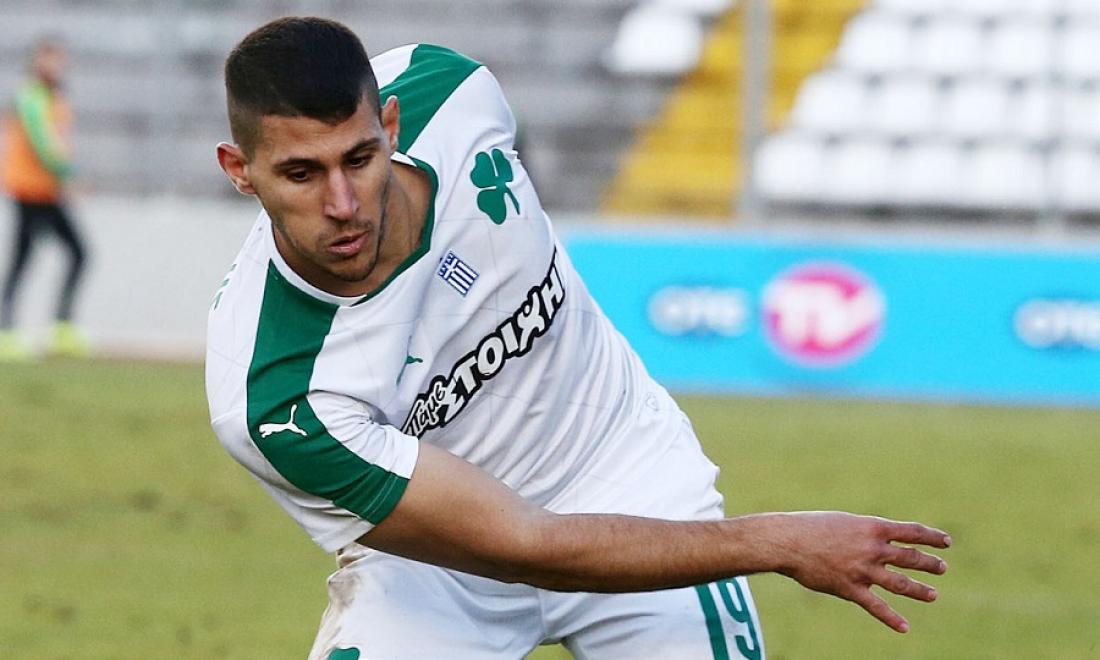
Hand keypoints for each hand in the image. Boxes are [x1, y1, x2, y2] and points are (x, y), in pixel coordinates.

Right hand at [775, 511, 950, 632]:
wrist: (788, 541)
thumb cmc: (812, 527)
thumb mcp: (844, 522)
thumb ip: (864, 533)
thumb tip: (878, 541)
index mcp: (872, 527)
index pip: (911, 532)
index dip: (931, 537)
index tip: (946, 542)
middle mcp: (872, 549)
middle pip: (910, 558)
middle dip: (929, 564)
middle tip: (942, 568)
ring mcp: (862, 570)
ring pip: (900, 583)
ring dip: (920, 590)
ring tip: (933, 595)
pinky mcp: (850, 589)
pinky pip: (876, 606)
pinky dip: (892, 618)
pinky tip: (905, 627)